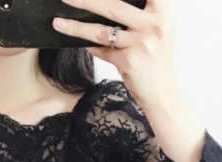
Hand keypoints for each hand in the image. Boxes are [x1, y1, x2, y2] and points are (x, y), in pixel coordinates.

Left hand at [52, 0, 177, 105]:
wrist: (161, 92)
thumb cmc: (154, 58)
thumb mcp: (155, 29)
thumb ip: (137, 13)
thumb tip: (97, 5)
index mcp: (163, 10)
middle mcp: (156, 23)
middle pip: (113, 5)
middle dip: (84, 0)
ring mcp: (142, 42)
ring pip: (101, 30)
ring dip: (76, 27)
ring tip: (58, 22)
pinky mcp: (129, 61)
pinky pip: (102, 50)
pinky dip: (91, 47)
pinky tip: (81, 44)